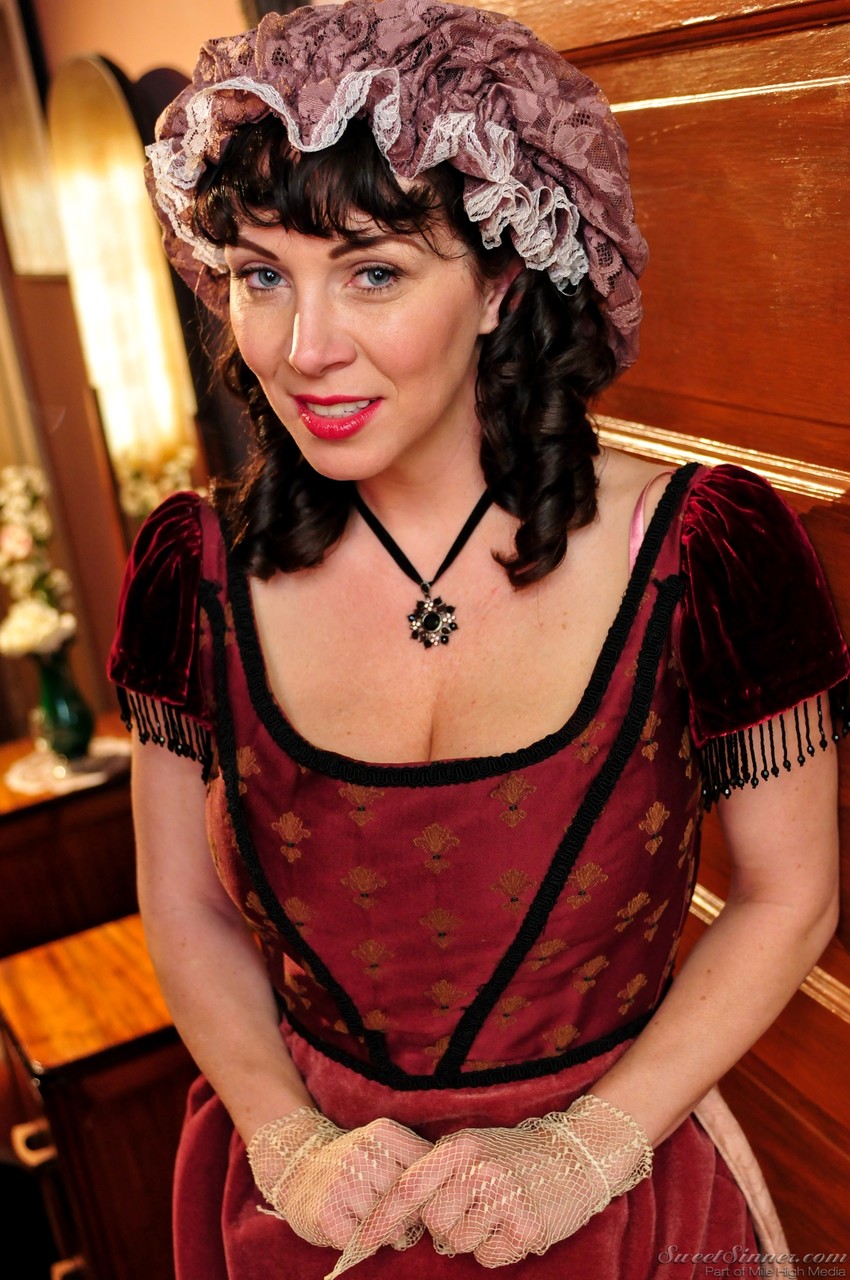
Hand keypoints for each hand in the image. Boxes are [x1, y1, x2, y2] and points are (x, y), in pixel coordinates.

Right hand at [247, 1107, 431, 1251]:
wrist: (297, 1169)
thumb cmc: (353, 1164)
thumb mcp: (383, 1148)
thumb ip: (413, 1164)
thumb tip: (443, 1196)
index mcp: (382, 1133)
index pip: (425, 1167)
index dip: (429, 1190)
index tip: (426, 1199)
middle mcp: (361, 1152)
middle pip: (407, 1199)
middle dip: (408, 1215)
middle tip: (398, 1216)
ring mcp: (341, 1182)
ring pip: (386, 1223)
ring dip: (385, 1231)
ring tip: (372, 1219)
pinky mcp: (325, 1212)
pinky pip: (360, 1241)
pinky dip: (361, 1242)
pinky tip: (352, 1226)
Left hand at [353, 1094, 652, 1267]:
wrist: (574, 1157)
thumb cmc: (513, 1156)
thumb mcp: (472, 1147)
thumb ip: (437, 1171)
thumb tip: (396, 1210)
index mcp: (460, 1147)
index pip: (409, 1186)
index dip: (383, 1217)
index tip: (362, 1241)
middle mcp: (480, 1170)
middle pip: (434, 1222)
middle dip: (446, 1226)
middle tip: (472, 1210)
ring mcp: (504, 1198)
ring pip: (459, 1243)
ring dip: (474, 1236)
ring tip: (496, 1213)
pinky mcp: (526, 1227)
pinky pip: (488, 1256)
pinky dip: (496, 1249)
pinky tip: (513, 1225)